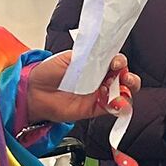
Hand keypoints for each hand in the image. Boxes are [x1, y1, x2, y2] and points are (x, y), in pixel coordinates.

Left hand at [24, 52, 139, 122]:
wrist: (35, 91)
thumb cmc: (49, 72)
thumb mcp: (69, 59)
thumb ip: (88, 58)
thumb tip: (105, 56)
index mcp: (95, 63)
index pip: (115, 62)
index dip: (120, 62)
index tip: (117, 62)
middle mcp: (100, 78)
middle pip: (124, 78)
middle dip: (130, 78)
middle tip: (125, 78)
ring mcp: (98, 94)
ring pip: (122, 94)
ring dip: (127, 92)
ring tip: (122, 91)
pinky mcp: (94, 109)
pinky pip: (112, 109)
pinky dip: (119, 107)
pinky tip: (116, 104)